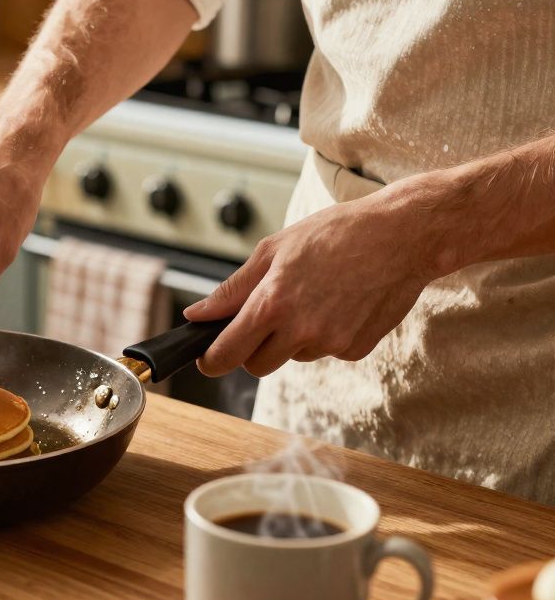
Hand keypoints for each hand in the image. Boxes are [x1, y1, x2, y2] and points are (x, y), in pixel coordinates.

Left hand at [184, 189, 437, 376]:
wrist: (402, 236)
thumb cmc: (336, 233)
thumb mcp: (274, 250)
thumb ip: (232, 289)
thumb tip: (197, 314)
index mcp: (273, 304)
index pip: (227, 353)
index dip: (211, 359)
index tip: (207, 357)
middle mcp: (301, 330)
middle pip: (257, 365)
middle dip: (252, 348)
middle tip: (263, 318)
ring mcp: (331, 343)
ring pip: (293, 357)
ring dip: (292, 338)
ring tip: (313, 296)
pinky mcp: (356, 349)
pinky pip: (326, 352)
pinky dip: (324, 335)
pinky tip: (339, 303)